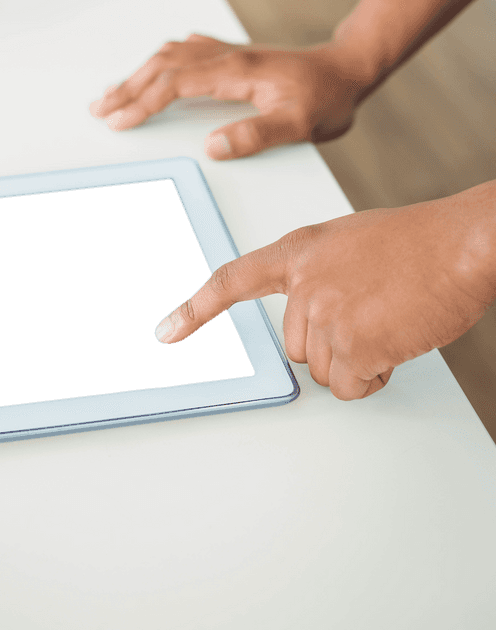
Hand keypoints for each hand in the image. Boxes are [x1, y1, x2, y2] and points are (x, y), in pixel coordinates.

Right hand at [90, 34, 371, 158]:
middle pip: (163, 66)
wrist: (348, 69)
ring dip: (138, 74)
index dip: (143, 103)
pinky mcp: (233, 55)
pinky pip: (185, 52)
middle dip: (127, 89)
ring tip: (114, 94)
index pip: (175, 84)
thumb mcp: (300, 124)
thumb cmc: (327, 97)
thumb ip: (257, 136)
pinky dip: (160, 63)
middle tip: (100, 110)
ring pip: (170, 56)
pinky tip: (155, 69)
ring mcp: (228, 52)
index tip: (118, 121)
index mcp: (237, 71)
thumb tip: (213, 146)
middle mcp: (227, 56)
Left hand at [153, 191, 495, 398]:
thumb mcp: (350, 244)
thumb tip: (312, 321)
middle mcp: (302, 283)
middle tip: (374, 312)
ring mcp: (325, 314)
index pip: (233, 280)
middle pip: (297, 346)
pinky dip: (374, 376)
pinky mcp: (352, 345)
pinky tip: (397, 341)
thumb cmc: (419, 242)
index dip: (197, 309)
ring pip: (325, 370)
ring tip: (390, 321)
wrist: (462, 244)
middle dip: (334, 343)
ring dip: (357, 361)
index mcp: (298, 250)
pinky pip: (350, 386)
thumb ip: (318, 275)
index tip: (167, 332)